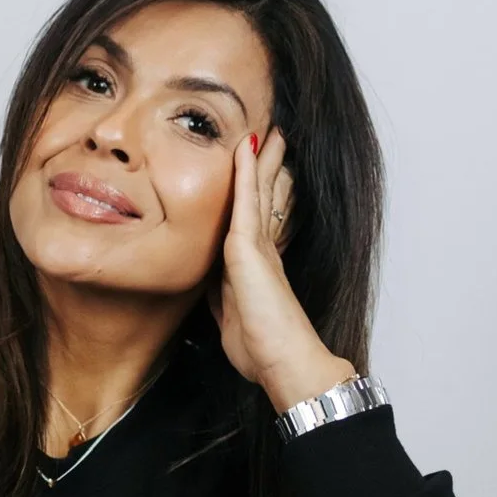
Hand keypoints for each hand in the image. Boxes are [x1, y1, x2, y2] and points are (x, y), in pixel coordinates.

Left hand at [207, 128, 356, 411]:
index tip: (262, 174)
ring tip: (270, 133)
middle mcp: (263, 251)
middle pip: (264, 200)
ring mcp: (258, 248)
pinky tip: (248, 148)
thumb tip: (211, 292)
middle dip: (267, 170)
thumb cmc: (261, 351)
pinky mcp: (249, 249)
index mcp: (258, 267)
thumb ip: (222, 300)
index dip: (259, 196)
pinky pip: (245, 202)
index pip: (258, 220)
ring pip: (259, 194)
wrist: (284, 363)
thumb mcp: (231, 321)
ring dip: (262, 162)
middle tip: (275, 140)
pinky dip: (245, 174)